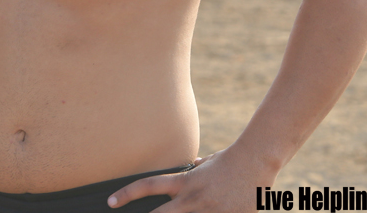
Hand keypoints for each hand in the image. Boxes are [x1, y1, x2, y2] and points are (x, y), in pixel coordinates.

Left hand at [109, 148, 270, 212]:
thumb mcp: (208, 163)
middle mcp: (193, 198)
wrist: (256, 160)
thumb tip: (192, 166)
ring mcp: (209, 211)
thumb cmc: (231, 159)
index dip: (127, 194)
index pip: (148, 186)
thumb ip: (196, 169)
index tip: (110, 202)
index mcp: (185, 182)